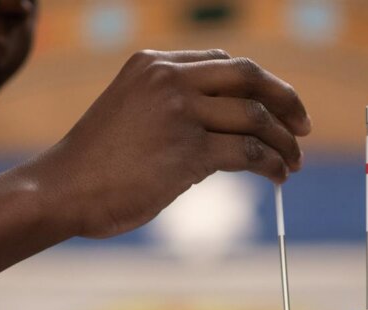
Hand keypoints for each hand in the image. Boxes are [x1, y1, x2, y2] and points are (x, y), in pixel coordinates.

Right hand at [31, 50, 310, 238]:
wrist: (63, 189)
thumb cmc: (94, 163)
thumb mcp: (130, 112)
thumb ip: (171, 106)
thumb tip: (225, 127)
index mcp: (154, 63)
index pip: (224, 62)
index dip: (259, 85)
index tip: (277, 108)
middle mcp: (169, 78)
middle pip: (250, 78)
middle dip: (285, 101)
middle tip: (304, 128)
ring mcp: (180, 112)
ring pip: (255, 117)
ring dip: (284, 143)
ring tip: (293, 164)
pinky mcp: (188, 152)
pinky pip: (248, 152)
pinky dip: (271, 164)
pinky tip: (277, 177)